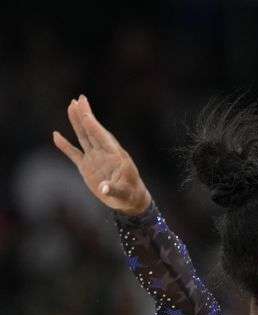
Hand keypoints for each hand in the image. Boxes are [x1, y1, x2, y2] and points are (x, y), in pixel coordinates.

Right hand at [52, 95, 150, 215]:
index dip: (94, 126)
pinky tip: (56, 135)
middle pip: (92, 132)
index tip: (87, 113)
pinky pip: (74, 153)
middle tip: (79, 99)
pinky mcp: (87, 166)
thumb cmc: (130, 195)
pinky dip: (65, 145)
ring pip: (84, 137)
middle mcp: (104, 153)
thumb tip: (104, 188)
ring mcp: (95, 158)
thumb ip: (114, 190)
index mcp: (115, 156)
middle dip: (86, 116)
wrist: (128, 200)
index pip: (102, 138)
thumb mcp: (124, 194)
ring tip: (71, 106)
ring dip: (77, 123)